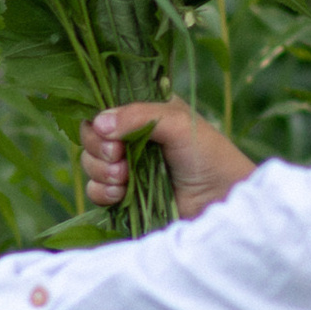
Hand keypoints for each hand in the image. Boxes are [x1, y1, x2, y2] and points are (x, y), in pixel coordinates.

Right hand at [81, 99, 254, 220]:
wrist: (220, 199)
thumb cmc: (207, 154)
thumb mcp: (177, 123)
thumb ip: (137, 116)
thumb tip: (99, 125)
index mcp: (143, 113)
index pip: (104, 110)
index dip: (100, 122)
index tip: (110, 134)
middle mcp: (131, 138)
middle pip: (90, 137)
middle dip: (98, 148)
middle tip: (118, 156)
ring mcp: (127, 167)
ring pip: (90, 164)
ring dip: (101, 171)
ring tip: (125, 178)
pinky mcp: (124, 195)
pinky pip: (95, 191)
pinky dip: (103, 192)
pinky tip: (122, 193)